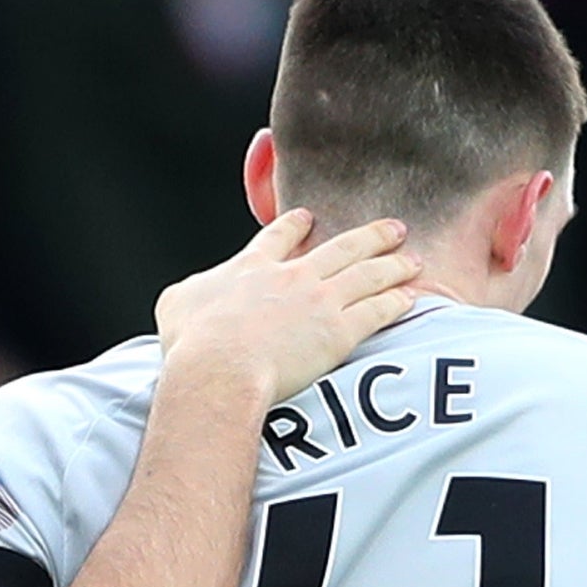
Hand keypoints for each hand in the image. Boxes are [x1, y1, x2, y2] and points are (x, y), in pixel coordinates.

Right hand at [155, 209, 419, 405]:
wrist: (220, 368)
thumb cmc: (192, 342)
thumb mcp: (175, 303)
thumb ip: (189, 291)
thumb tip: (189, 294)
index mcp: (252, 267)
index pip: (278, 237)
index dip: (296, 226)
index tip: (309, 218)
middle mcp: (292, 276)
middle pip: (340, 248)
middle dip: (369, 236)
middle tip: (391, 228)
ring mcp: (319, 301)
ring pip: (366, 275)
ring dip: (392, 265)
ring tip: (411, 259)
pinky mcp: (339, 331)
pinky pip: (376, 311)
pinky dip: (396, 302)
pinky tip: (411, 297)